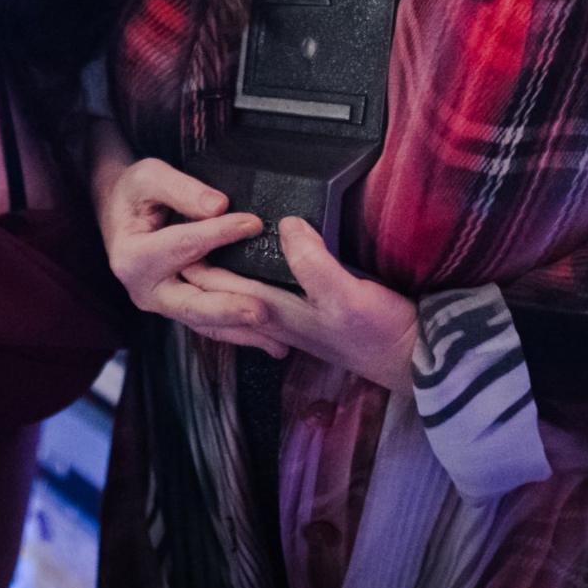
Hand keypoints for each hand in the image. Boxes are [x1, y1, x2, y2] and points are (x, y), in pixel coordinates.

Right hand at [96, 156, 285, 355]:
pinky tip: (273, 342)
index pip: (184, 245)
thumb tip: (219, 205)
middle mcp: (146, 290)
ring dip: (243, 333)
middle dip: (229, 309)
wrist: (119, 213)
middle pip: (192, 304)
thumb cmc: (134, 192)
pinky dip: (242, 334)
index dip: (219, 234)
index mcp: (133, 257)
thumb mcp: (149, 177)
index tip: (253, 224)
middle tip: (263, 311)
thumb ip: (182, 189)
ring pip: (207, 323)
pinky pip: (213, 325)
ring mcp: (165, 304)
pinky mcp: (182, 308)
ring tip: (278, 341)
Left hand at [180, 217, 418, 392]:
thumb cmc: (380, 333)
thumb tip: (286, 224)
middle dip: (195, 273)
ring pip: (238, 301)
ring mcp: (296, 321)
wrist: (414, 362)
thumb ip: (314, 263)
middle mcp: (279, 319)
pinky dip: (245, 288)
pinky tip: (252, 277)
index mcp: (277, 312)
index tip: (174, 227)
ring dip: (216, 284)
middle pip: (221, 297)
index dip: (195, 257)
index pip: (220, 284)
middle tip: (173, 239)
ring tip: (198, 258)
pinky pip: (263, 299)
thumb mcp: (349, 295)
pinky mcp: (313, 316)